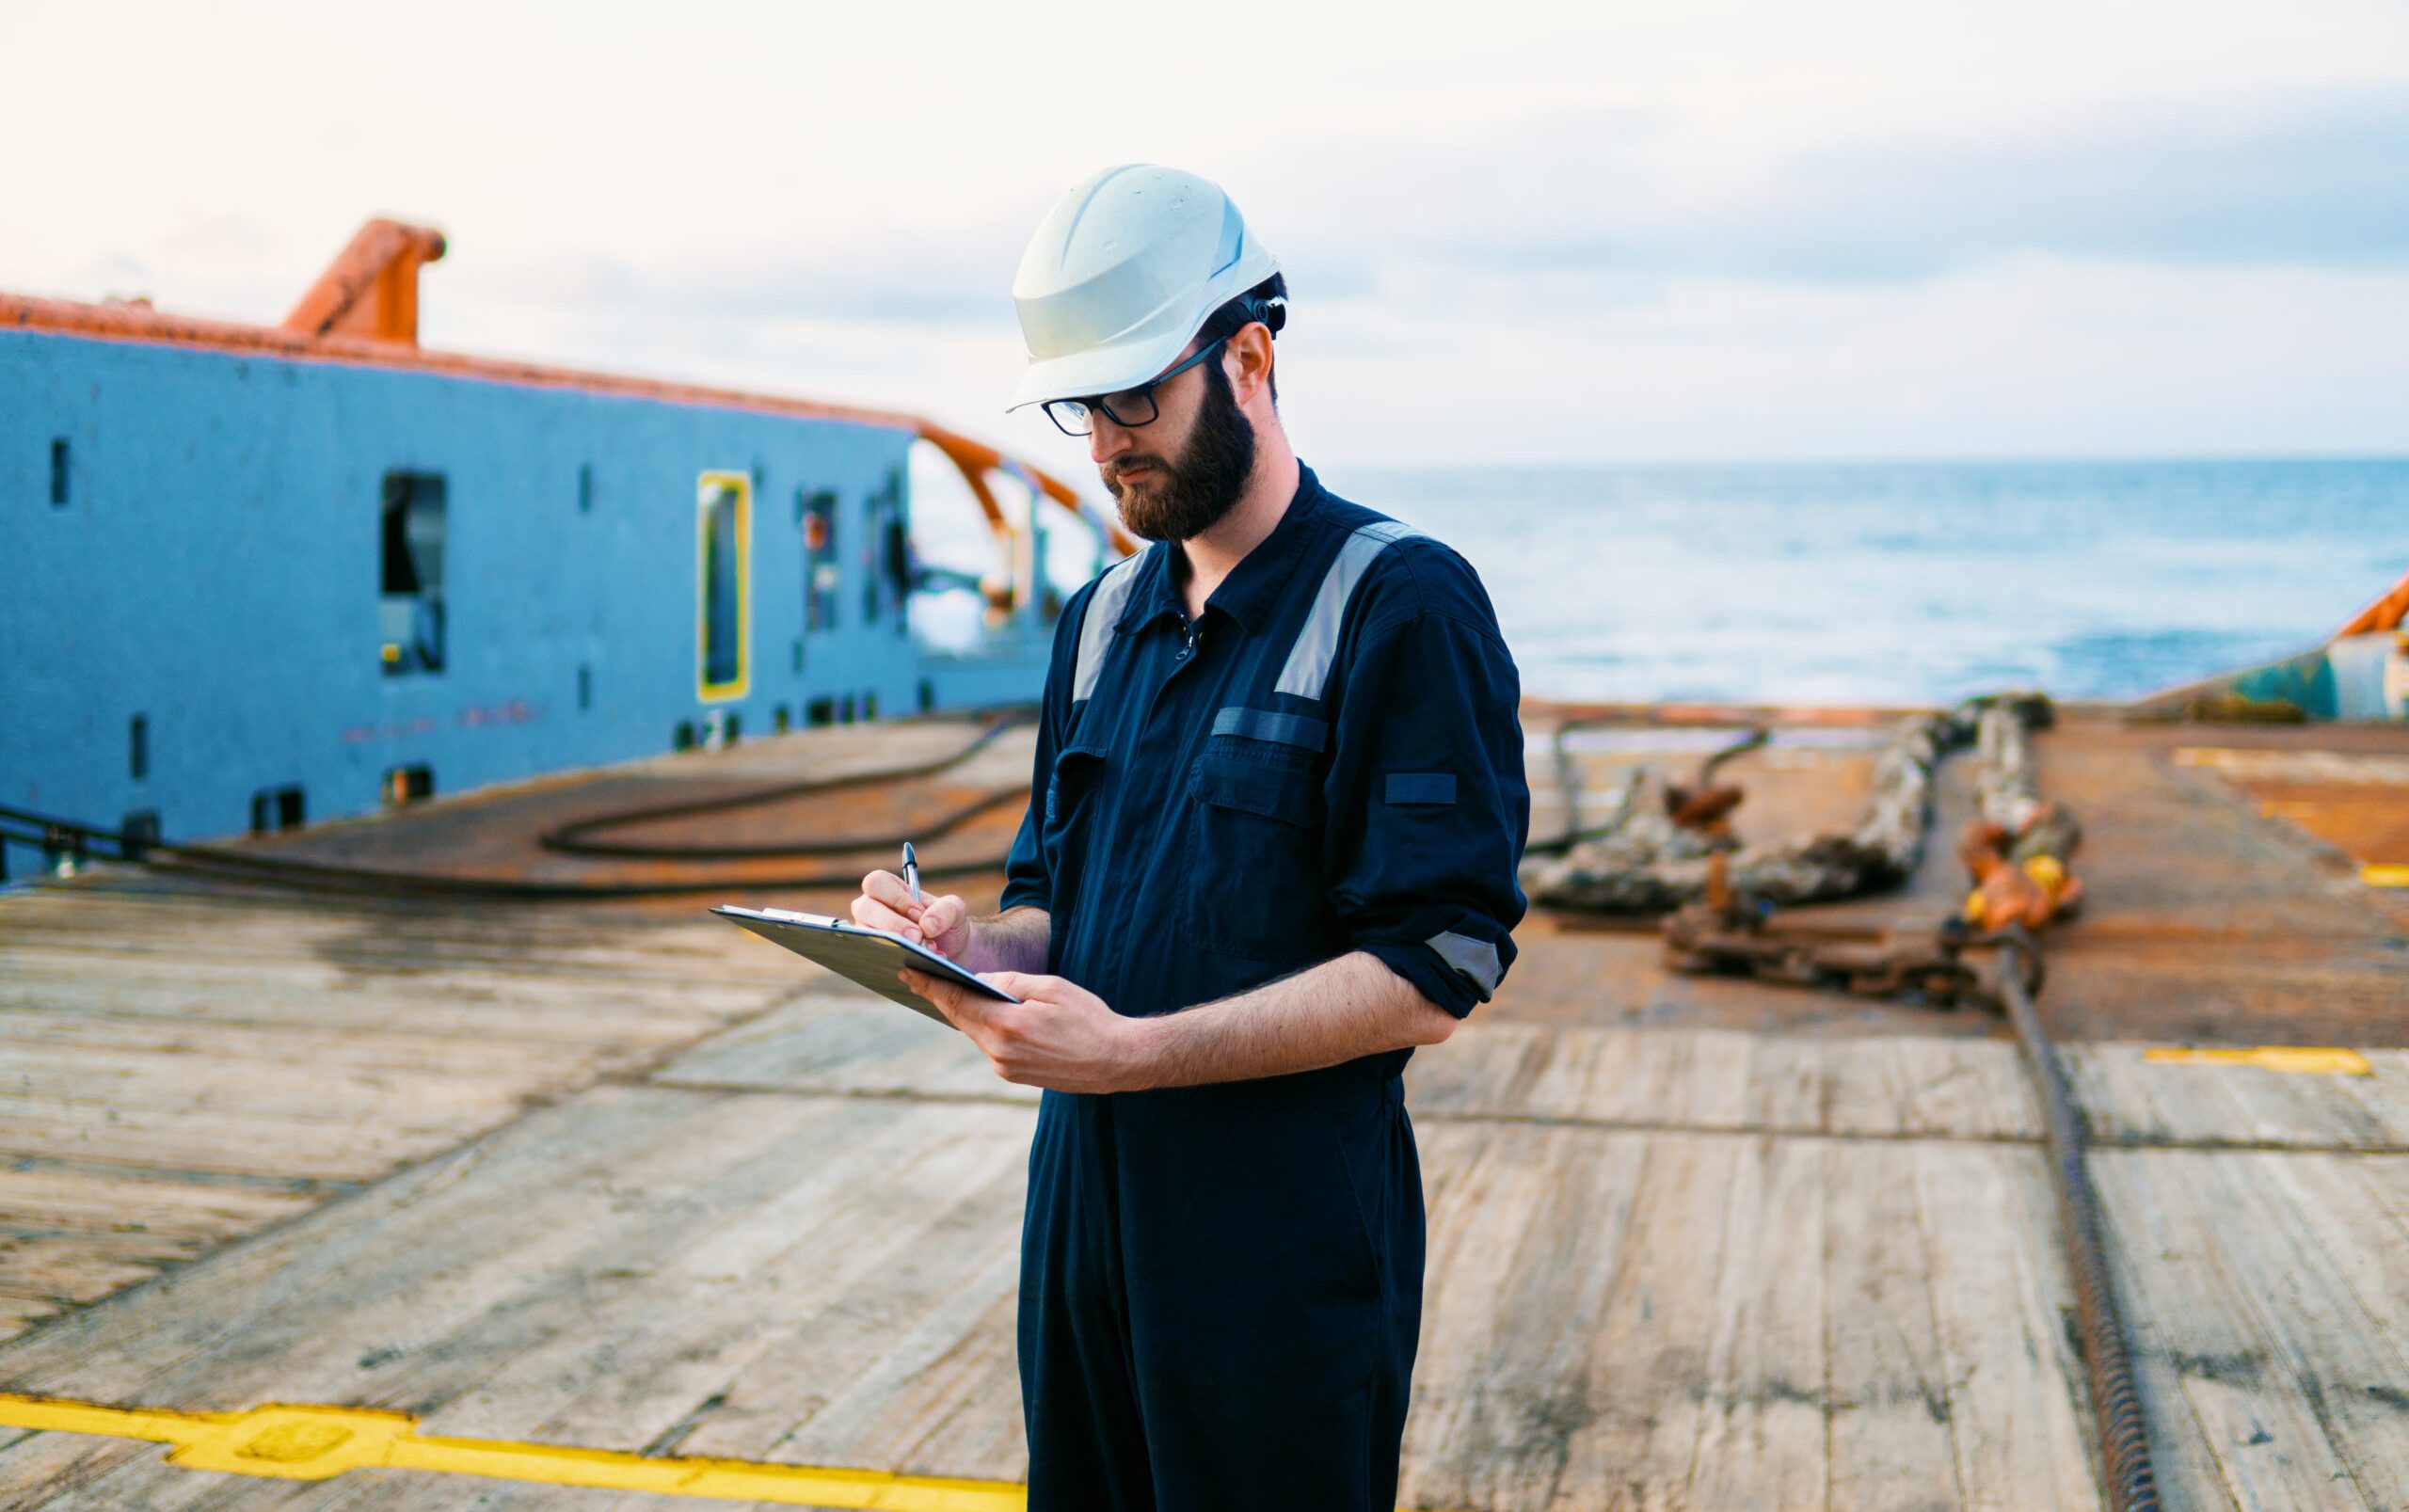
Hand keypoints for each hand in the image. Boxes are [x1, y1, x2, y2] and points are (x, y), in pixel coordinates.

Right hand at [852, 870, 970, 959]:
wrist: (951, 950)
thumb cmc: (946, 923)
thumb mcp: (955, 910)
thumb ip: (946, 909)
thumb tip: (926, 925)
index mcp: (889, 889)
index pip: (876, 882)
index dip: (895, 897)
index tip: (918, 913)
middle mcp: (872, 909)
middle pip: (864, 908)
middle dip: (892, 924)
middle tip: (918, 936)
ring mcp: (868, 932)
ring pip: (866, 935)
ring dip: (895, 944)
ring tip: (925, 950)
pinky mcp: (871, 954)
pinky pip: (873, 957)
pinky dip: (897, 961)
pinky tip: (919, 962)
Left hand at [898, 968, 1155, 1093]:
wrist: (1116, 1060)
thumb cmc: (1089, 1019)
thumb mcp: (1052, 988)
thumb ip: (1011, 982)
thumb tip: (979, 979)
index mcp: (1007, 1026)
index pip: (957, 1001)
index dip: (931, 985)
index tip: (908, 971)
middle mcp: (999, 1052)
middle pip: (959, 1018)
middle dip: (939, 996)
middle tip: (917, 975)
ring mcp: (1005, 1067)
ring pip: (974, 1032)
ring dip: (962, 1011)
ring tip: (946, 990)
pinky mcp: (1013, 1075)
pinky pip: (989, 1044)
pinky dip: (981, 1026)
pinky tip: (980, 1013)